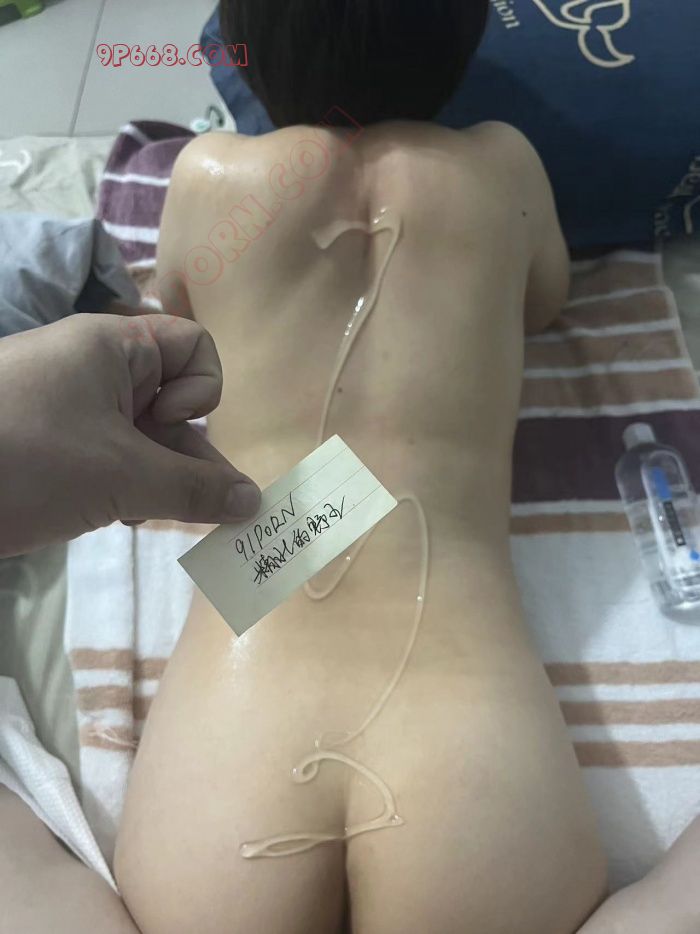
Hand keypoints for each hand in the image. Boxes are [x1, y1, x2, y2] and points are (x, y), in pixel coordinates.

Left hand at [0, 314, 260, 557]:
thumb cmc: (25, 460)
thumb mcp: (121, 476)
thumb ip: (194, 490)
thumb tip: (253, 503)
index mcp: (116, 348)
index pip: (196, 350)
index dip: (202, 393)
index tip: (166, 429)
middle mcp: (96, 369)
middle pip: (174, 402)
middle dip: (185, 455)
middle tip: (184, 505)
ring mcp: (70, 408)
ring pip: (143, 439)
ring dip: (154, 480)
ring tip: (133, 513)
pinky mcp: (49, 445)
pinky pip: (110, 458)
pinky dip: (121, 488)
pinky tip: (109, 518)